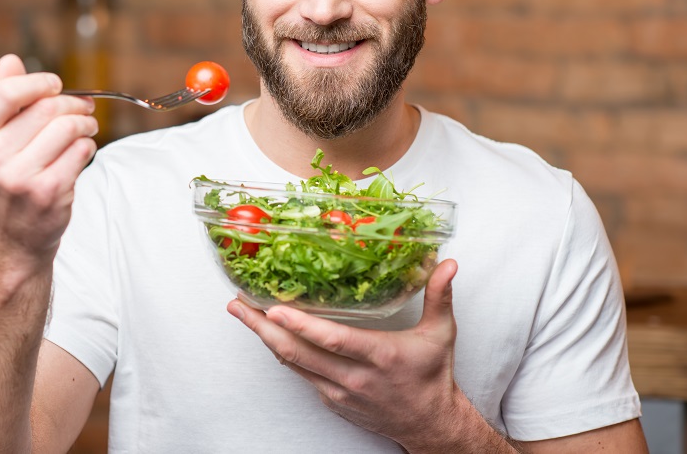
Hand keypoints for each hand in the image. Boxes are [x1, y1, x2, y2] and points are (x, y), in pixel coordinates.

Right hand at [0, 55, 97, 272]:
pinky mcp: (48, 193)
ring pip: (67, 127)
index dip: (38, 82)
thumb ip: (3, 101)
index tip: (55, 84)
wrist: (12, 243)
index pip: (6, 93)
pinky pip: (80, 151)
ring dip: (86, 123)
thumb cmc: (6, 186)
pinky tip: (81, 152)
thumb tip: (10, 59)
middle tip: (84, 108)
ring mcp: (19, 178)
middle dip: (73, 103)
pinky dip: (88, 146)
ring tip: (87, 127)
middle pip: (46, 108)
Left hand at [228, 259, 467, 448]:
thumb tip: (447, 263)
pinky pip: (299, 373)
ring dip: (264, 338)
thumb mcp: (441, 334)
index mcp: (379, 356)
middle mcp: (354, 377)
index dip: (302, 326)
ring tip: (242, 312)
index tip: (274, 310)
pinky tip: (267, 333)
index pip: (334, 341)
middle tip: (239, 304)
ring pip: (292, 364)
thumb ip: (439, 296)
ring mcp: (338, 391)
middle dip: (263, 328)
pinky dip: (281, 352)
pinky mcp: (330, 399)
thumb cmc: (432, 376)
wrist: (429, 424)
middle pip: (298, 353)